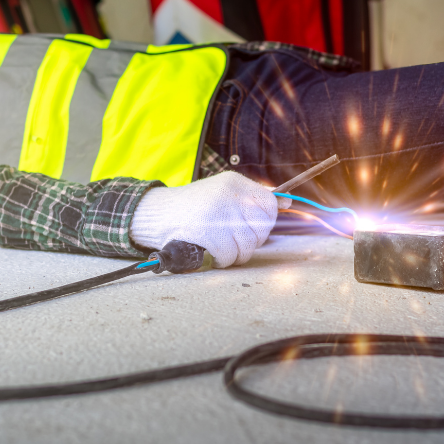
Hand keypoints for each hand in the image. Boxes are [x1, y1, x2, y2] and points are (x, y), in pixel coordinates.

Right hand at [130, 172, 287, 267]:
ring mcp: (218, 213)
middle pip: (261, 228)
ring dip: (236, 255)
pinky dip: (223, 260)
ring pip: (247, 245)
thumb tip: (286, 202)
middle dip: (251, 242)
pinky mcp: (208, 232)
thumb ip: (251, 199)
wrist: (157, 214)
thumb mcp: (223, 193)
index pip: (269, 204)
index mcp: (234, 182)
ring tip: (222, 249)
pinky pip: (230, 256)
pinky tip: (213, 254)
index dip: (265, 223)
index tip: (253, 229)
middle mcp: (229, 194)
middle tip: (235, 242)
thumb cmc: (194, 207)